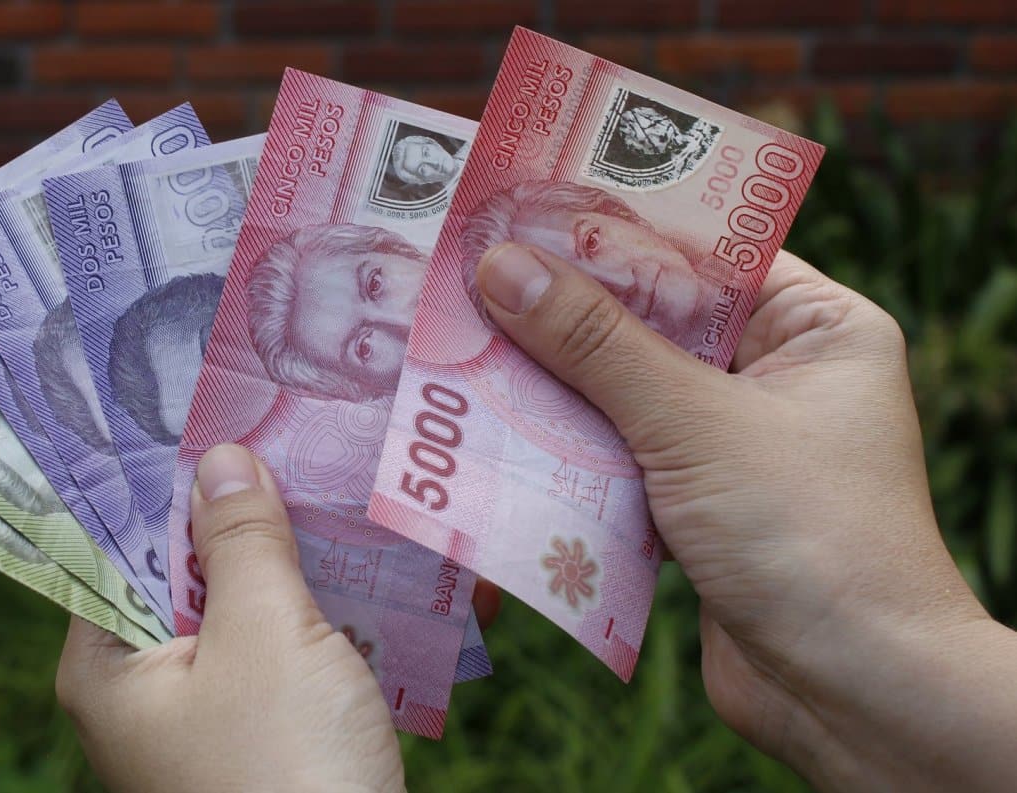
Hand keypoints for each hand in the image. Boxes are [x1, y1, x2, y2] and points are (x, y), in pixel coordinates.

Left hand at [57, 444, 404, 792]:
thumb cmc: (287, 771)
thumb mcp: (267, 637)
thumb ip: (243, 540)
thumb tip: (220, 457)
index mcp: (106, 665)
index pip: (114, 543)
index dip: (162, 477)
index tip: (204, 411)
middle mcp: (141, 690)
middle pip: (182, 572)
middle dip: (240, 513)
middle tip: (284, 434)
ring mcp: (202, 717)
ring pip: (239, 610)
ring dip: (289, 561)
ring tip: (333, 484)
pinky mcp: (258, 734)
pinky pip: (278, 652)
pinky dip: (316, 613)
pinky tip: (362, 566)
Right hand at [477, 243, 1015, 791]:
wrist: (852, 695)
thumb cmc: (806, 537)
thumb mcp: (695, 424)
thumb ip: (596, 345)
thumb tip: (501, 266)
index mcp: (815, 328)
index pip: (702, 253)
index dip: (611, 228)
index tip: (520, 203)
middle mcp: (777, 374)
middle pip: (652, 320)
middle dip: (565, 309)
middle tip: (467, 273)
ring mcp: (732, 442)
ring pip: (623, 391)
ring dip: (551, 383)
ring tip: (458, 342)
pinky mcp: (693, 504)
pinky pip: (615, 454)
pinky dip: (562, 448)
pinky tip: (487, 427)